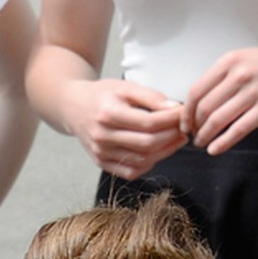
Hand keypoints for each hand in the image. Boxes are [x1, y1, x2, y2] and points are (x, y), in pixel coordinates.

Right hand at [61, 78, 187, 180]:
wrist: (73, 107)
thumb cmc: (102, 95)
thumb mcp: (126, 87)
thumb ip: (152, 97)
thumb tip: (176, 110)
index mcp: (108, 113)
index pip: (149, 122)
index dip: (172, 120)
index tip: (184, 114)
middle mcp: (102, 136)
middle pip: (147, 143)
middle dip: (172, 136)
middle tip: (184, 128)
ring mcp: (100, 152)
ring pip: (142, 160)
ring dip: (165, 151)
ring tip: (176, 138)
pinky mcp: (101, 162)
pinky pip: (130, 171)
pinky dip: (149, 164)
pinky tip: (157, 151)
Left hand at [183, 43, 257, 155]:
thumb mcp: (246, 60)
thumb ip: (223, 77)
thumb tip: (199, 101)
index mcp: (229, 62)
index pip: (196, 91)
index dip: (186, 111)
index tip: (185, 123)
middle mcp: (239, 75)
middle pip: (204, 108)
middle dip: (194, 126)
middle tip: (193, 135)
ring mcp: (253, 92)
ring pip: (217, 120)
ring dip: (205, 136)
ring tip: (202, 143)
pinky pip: (237, 130)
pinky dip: (222, 143)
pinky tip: (215, 149)